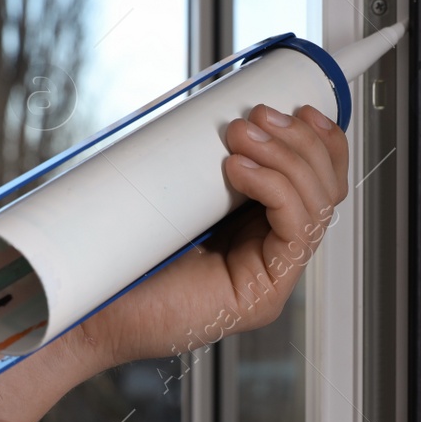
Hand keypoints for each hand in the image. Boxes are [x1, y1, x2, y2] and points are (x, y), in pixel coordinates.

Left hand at [76, 103, 349, 367]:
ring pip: (317, 208)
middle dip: (299, 143)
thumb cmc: (122, 263)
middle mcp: (273, 253)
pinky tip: (239, 170)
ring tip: (240, 135)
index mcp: (259, 229)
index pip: (318, 182)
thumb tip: (214, 115)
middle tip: (257, 116)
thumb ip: (201, 166)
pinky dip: (276, 191)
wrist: (93, 315)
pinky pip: (295, 232)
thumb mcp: (171, 197)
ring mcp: (272, 277)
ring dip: (286, 159)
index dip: (318, 141)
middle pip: (327, 190)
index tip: (295, 106)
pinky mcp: (263, 296)